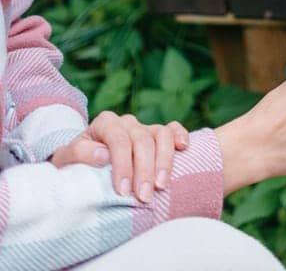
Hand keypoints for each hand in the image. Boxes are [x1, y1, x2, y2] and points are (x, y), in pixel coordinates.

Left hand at [51, 114, 189, 201]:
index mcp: (105, 123)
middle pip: (142, 140)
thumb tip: (103, 156)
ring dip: (164, 160)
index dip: (122, 165)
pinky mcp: (157, 135)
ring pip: (161, 135)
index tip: (122, 191)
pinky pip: (172, 129)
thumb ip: (79, 153)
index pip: (118, 139)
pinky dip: (180, 135)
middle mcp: (126, 122)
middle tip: (143, 197)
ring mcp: (144, 127)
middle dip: (144, 170)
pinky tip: (183, 148)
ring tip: (161, 186)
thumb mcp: (66, 160)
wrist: (80, 164)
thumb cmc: (74, 165)